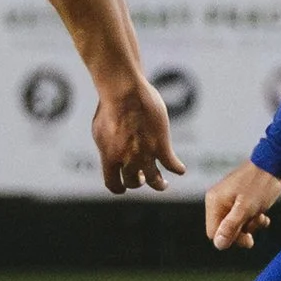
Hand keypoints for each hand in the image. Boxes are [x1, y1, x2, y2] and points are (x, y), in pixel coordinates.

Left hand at [94, 78, 186, 194]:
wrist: (124, 92)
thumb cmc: (109, 107)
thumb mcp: (100, 131)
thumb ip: (106, 147)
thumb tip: (109, 155)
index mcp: (109, 158)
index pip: (113, 185)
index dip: (120, 187)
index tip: (125, 186)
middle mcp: (127, 160)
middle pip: (134, 182)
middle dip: (139, 181)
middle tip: (143, 178)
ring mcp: (145, 154)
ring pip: (155, 180)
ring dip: (160, 184)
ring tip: (163, 184)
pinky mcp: (161, 145)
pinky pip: (172, 165)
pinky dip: (177, 169)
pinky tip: (180, 169)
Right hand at [204, 161, 280, 250]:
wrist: (274, 164)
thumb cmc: (260, 184)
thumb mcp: (246, 208)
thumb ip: (231, 226)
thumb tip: (218, 244)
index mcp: (214, 202)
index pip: (213, 233)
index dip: (230, 239)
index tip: (248, 237)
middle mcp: (217, 202)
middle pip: (224, 231)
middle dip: (242, 232)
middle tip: (257, 225)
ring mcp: (228, 200)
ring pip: (235, 226)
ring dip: (250, 225)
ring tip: (261, 217)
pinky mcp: (238, 200)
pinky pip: (241, 218)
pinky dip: (252, 219)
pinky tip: (262, 215)